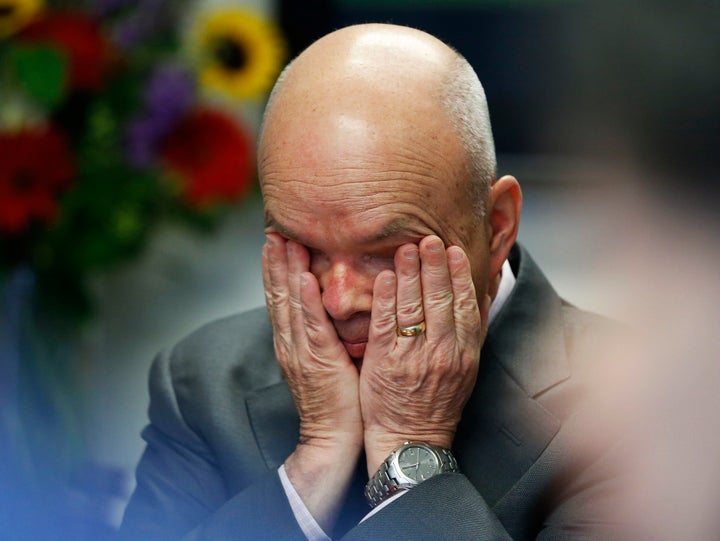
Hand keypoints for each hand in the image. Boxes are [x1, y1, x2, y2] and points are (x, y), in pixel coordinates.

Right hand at [262, 233, 361, 528]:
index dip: (276, 269)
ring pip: (288, 302)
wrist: (330, 439)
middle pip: (278, 294)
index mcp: (293, 343)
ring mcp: (299, 350)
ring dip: (284, 269)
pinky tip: (302, 276)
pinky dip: (303, 298)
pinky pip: (308, 323)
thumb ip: (325, 335)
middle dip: (275, 261)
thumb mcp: (326, 362)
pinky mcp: (316, 360)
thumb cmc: (337, 402)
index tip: (275, 241)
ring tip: (281, 240)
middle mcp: (290, 342)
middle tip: (273, 230)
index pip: (281, 298)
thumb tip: (334, 310)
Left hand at [359, 235, 489, 474]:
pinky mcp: (386, 363)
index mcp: (464, 353)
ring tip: (407, 248)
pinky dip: (386, 299)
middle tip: (430, 238)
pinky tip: (385, 277)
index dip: (460, 275)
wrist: (411, 440)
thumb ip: (472, 331)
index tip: (455, 251)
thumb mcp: (467, 368)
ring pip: (413, 308)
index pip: (465, 306)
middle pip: (440, 301)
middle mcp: (442, 353)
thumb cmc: (437, 403)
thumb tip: (482, 292)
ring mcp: (413, 357)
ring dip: (410, 275)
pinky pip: (386, 325)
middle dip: (435, 266)